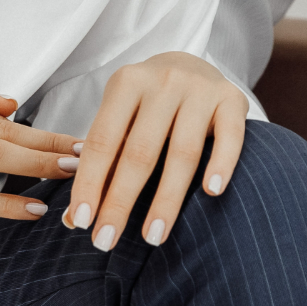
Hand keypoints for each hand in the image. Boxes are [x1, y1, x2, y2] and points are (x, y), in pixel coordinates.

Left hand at [63, 51, 247, 250]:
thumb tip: (73, 219)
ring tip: (152, 237)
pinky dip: (221, 164)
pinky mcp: (233, 99)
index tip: (81, 222)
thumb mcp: (120, 120)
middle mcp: (163, 82)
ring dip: (166, 199)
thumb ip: (101, 164)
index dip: (90, 183)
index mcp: (126, 83)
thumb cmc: (148, 105)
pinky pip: (230, 137)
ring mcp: (200, 89)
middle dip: (121, 201)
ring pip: (183, 152)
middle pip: (140, 151)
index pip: (103, 141)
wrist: (193, 64)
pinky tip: (212, 193)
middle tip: (106, 241)